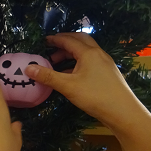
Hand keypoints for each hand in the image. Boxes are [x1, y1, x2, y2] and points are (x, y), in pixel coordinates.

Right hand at [24, 33, 144, 131]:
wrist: (123, 111)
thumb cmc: (95, 96)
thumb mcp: (68, 86)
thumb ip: (48, 76)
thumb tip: (28, 68)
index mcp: (88, 53)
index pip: (69, 40)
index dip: (55, 39)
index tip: (44, 40)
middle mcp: (98, 54)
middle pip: (80, 40)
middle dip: (65, 41)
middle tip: (51, 46)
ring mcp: (105, 63)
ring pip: (86, 51)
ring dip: (71, 52)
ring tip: (58, 62)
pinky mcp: (108, 72)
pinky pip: (91, 60)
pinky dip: (78, 61)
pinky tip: (71, 73)